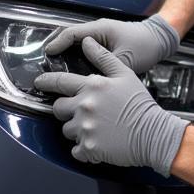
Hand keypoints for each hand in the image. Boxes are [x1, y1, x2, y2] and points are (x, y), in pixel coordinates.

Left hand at [34, 37, 187, 176]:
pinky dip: (84, 149)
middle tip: (81, 112)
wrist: (153, 133)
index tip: (39, 83)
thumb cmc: (140, 103)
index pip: (59, 82)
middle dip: (65, 110)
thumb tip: (86, 42)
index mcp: (91, 86)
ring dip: (76, 130)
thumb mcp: (124, 74)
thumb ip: (103, 58)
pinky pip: (76, 151)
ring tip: (96, 129)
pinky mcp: (88, 148)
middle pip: (58, 108)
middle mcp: (84, 106)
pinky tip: (98, 144)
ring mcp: (85, 128)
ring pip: (67, 130)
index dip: (46, 82)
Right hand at [43, 14, 178, 74]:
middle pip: (70, 35)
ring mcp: (100, 35)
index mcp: (100, 29)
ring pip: (75, 40)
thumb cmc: (145, 46)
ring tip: (52, 65)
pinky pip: (84, 46)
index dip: (58, 43)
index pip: (72, 33)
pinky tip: (70, 67)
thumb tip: (90, 80)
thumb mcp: (126, 59)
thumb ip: (107, 66)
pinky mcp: (104, 43)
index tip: (48, 54)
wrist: (159, 40)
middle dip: (56, 45)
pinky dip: (74, 53)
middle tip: (44, 61)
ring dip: (64, 49)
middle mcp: (97, 29)